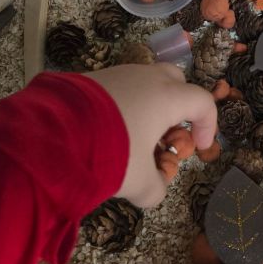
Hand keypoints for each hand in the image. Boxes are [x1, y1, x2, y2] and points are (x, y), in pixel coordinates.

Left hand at [88, 64, 215, 207]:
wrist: (54, 134)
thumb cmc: (110, 154)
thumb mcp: (138, 182)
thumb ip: (155, 189)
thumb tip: (154, 190)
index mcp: (167, 97)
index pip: (202, 102)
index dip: (208, 125)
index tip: (199, 148)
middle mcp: (147, 78)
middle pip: (176, 83)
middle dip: (178, 108)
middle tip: (167, 136)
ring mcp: (119, 73)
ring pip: (145, 84)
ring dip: (148, 108)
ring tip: (134, 140)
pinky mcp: (93, 78)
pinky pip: (120, 88)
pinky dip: (124, 106)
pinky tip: (108, 132)